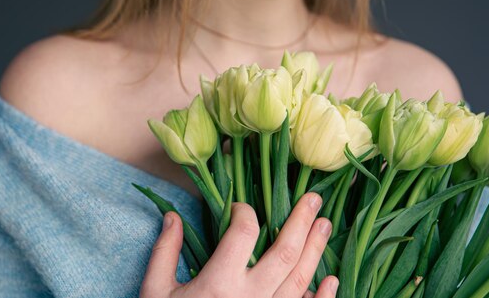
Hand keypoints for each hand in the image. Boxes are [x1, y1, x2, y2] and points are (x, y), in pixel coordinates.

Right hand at [140, 192, 337, 297]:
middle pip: (284, 253)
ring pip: (300, 279)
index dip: (245, 212)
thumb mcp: (156, 291)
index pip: (243, 233)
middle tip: (314, 199)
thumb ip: (165, 252)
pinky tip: (332, 280)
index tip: (241, 208)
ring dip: (315, 249)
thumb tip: (172, 216)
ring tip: (324, 224)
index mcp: (219, 283)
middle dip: (301, 222)